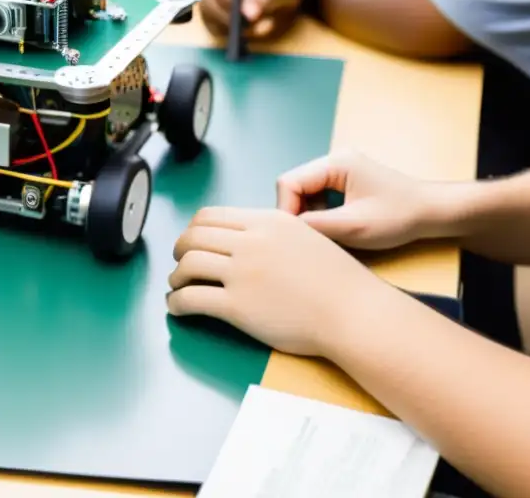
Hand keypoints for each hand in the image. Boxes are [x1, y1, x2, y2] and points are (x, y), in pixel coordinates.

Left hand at [167, 206, 383, 355]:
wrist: (354, 312)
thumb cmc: (337, 281)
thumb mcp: (305, 237)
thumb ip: (273, 233)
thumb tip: (246, 238)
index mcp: (266, 221)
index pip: (210, 216)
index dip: (193, 229)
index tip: (191, 242)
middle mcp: (250, 242)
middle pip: (193, 236)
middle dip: (179, 250)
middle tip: (179, 264)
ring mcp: (242, 273)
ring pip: (187, 264)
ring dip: (175, 277)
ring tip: (177, 287)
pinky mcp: (237, 306)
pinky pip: (191, 298)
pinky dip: (176, 302)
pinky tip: (176, 308)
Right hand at [199, 0, 308, 39]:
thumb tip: (247, 14)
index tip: (235, 6)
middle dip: (228, 13)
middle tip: (250, 25)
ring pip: (209, 14)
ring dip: (232, 25)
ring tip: (257, 27)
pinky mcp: (211, 12)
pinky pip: (214, 27)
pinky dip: (232, 33)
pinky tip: (249, 31)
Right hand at [276, 150, 437, 250]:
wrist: (434, 212)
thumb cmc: (399, 217)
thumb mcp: (354, 227)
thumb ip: (316, 225)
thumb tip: (286, 228)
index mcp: (335, 163)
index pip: (288, 182)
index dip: (286, 210)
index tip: (297, 236)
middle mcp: (334, 160)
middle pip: (294, 186)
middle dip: (296, 213)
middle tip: (311, 237)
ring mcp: (340, 170)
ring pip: (304, 193)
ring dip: (308, 215)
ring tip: (326, 234)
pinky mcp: (345, 182)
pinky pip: (318, 197)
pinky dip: (320, 214)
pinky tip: (335, 228)